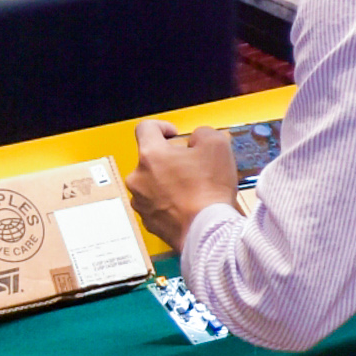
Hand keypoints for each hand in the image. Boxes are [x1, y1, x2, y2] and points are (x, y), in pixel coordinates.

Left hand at [126, 120, 238, 252]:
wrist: (206, 229)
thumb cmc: (209, 189)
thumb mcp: (217, 144)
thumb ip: (202, 132)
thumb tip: (196, 138)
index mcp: (151, 155)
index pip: (146, 128)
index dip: (163, 126)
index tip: (174, 134)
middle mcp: (138, 178)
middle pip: (151, 158)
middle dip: (170, 158)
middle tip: (193, 164)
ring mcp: (141, 202)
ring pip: (152, 182)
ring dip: (169, 181)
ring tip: (194, 187)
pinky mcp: (148, 221)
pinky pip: (156, 203)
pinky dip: (170, 201)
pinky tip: (189, 203)